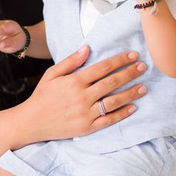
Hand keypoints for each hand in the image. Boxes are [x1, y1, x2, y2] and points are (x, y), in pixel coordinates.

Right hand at [18, 46, 148, 141]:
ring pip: (114, 101)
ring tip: (143, 87)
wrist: (32, 122)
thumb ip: (71, 61)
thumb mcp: (52, 74)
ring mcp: (86, 113)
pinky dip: (122, 114)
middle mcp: (82, 96)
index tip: (133, 55)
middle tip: (144, 67)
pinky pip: (108, 120)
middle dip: (130, 73)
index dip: (120, 60)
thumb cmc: (42, 96)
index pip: (103, 67)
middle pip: (112, 82)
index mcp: (74, 81)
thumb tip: (87, 47)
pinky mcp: (87, 128)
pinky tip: (133, 107)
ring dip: (130, 93)